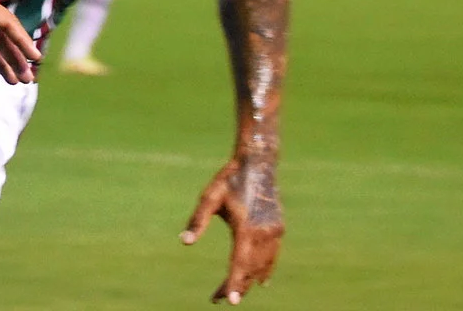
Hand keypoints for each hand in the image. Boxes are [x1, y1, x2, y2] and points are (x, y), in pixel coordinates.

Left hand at [182, 156, 283, 303]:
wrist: (257, 165)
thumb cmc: (228, 181)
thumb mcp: (209, 198)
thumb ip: (197, 221)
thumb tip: (184, 242)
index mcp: (247, 228)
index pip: (240, 264)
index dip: (234, 283)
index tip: (229, 301)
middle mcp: (264, 233)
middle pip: (251, 269)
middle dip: (236, 286)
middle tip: (217, 298)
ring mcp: (274, 232)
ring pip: (263, 266)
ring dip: (249, 281)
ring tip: (232, 292)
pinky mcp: (278, 229)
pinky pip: (273, 257)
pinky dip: (265, 270)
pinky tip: (259, 282)